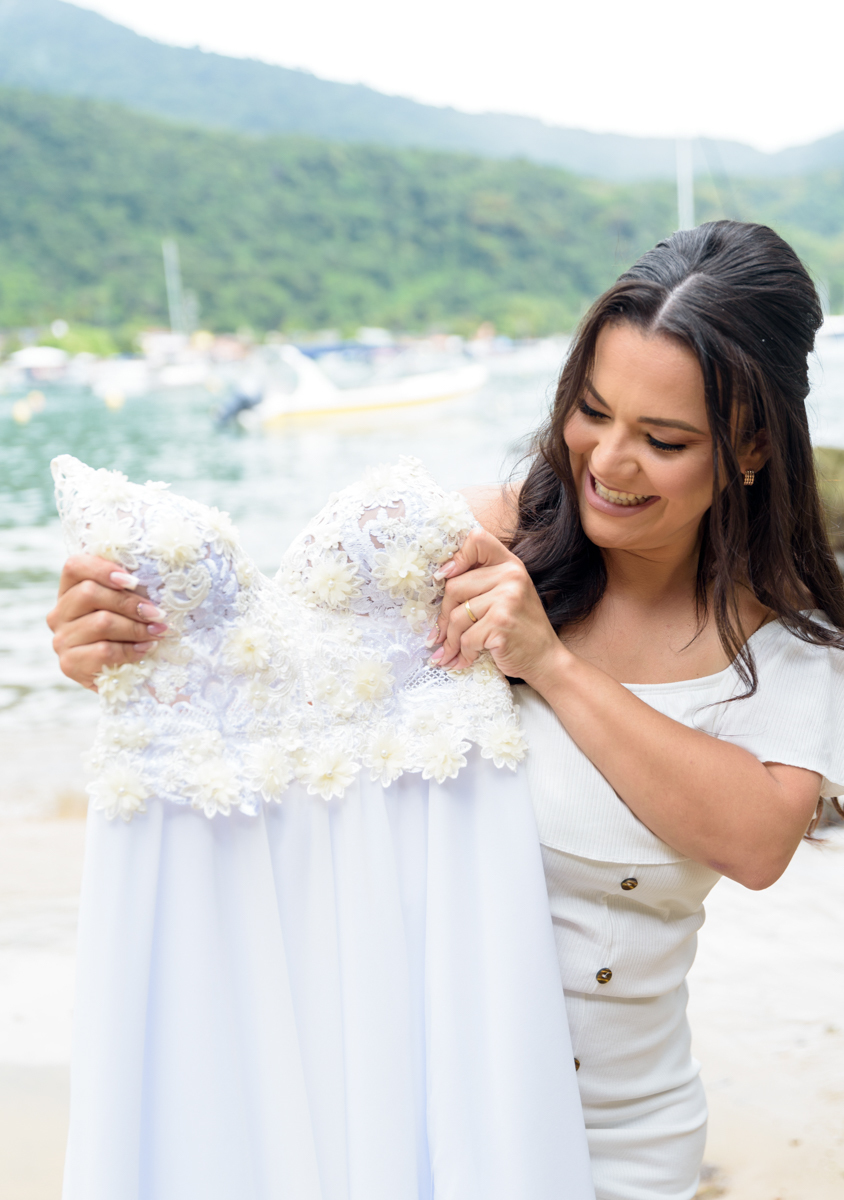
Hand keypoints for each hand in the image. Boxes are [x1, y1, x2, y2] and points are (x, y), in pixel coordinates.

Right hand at [46, 556, 167, 689]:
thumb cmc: (128, 633)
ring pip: (101, 622)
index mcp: (70, 591)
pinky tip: (145, 649)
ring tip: (157, 632)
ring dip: (136, 628)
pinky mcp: (70, 664)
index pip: (75, 567)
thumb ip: (129, 590)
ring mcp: (62, 639)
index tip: (133, 581)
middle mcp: (60, 613)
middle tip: (157, 614)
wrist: (124, 676)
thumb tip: (152, 579)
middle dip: (130, 603)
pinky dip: (130, 650)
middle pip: (89, 593)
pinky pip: (104, 651)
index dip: (103, 569)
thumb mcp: (126, 606)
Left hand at [428, 528, 562, 683]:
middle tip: (439, 636)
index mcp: (510, 564)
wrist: (545, 660)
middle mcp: (511, 576)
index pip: (476, 539)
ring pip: (456, 616)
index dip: (455, 557)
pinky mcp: (502, 623)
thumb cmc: (519, 629)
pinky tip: (464, 660)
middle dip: (443, 616)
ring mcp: (508, 599)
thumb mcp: (507, 595)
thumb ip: (482, 581)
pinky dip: (463, 654)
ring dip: (450, 641)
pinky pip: (466, 638)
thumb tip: (438, 578)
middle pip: (454, 586)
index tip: (445, 576)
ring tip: (450, 653)